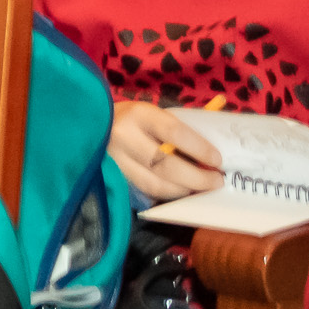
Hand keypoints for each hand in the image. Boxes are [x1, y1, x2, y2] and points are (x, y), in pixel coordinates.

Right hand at [108, 100, 223, 200]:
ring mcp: (115, 160)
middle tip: (216, 181)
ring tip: (200, 188)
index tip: (217, 160)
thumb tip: (210, 154)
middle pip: (166, 165)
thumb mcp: (152, 114)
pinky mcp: (112, 177)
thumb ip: (178, 131)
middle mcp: (124, 137)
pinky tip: (179, 190)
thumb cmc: (132, 119)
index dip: (200, 149)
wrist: (90, 123)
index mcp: (138, 114)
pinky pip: (145, 191)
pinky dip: (167, 194)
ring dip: (183, 190)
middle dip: (197, 178)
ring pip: (156, 184)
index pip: (174, 133)